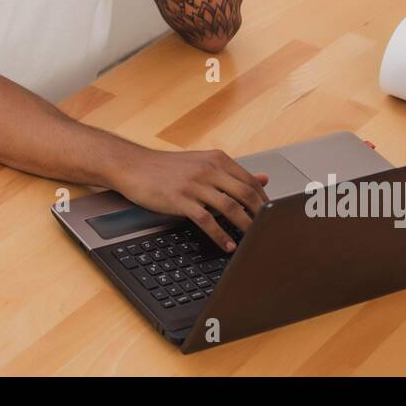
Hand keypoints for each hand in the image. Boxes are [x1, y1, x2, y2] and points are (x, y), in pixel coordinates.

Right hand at [110, 148, 269, 252]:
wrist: (133, 165)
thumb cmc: (167, 167)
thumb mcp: (203, 163)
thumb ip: (233, 172)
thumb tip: (264, 178)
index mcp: (217, 159)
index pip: (250, 181)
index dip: (265, 201)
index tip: (272, 216)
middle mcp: (208, 169)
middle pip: (246, 194)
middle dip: (261, 216)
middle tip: (268, 231)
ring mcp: (194, 184)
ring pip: (230, 208)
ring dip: (245, 228)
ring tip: (253, 241)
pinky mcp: (180, 199)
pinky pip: (207, 220)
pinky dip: (220, 235)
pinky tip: (227, 245)